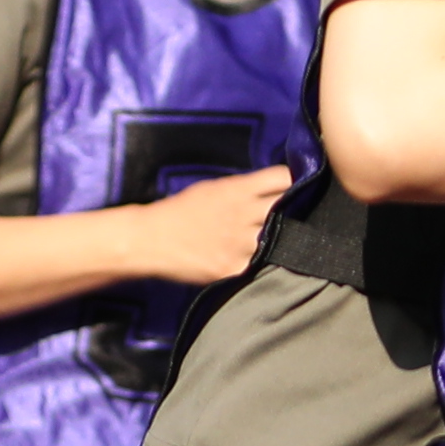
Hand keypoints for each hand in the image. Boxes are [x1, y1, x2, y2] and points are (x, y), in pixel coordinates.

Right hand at [136, 163, 292, 288]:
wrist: (150, 239)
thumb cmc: (180, 211)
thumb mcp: (212, 189)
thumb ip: (243, 189)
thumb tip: (272, 189)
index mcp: (238, 190)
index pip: (282, 178)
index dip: (290, 182)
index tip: (293, 188)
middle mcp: (244, 214)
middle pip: (286, 207)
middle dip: (289, 210)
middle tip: (289, 215)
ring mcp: (241, 243)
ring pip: (276, 239)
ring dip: (274, 239)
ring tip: (267, 240)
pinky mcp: (234, 267)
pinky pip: (258, 264)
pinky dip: (257, 262)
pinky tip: (249, 259)